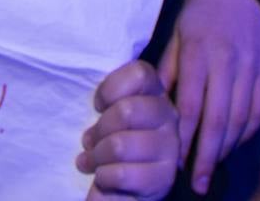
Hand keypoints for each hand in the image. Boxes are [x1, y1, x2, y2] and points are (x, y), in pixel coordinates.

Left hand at [78, 60, 179, 200]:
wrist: (124, 186)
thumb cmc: (114, 142)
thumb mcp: (111, 114)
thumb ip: (110, 101)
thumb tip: (96, 105)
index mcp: (156, 93)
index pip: (140, 74)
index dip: (110, 88)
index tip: (98, 106)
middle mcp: (169, 116)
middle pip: (127, 110)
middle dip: (99, 129)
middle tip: (89, 141)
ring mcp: (170, 147)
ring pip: (120, 145)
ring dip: (97, 156)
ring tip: (90, 161)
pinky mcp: (165, 178)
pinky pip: (122, 173)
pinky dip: (104, 176)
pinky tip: (103, 177)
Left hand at [158, 0, 259, 195]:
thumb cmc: (200, 13)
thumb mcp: (176, 33)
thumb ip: (167, 69)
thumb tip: (155, 104)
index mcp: (200, 52)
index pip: (192, 103)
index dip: (184, 136)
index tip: (175, 160)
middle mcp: (228, 61)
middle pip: (219, 118)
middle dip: (208, 154)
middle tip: (198, 181)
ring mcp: (252, 67)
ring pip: (242, 118)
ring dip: (227, 148)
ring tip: (213, 168)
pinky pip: (259, 110)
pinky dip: (247, 132)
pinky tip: (233, 145)